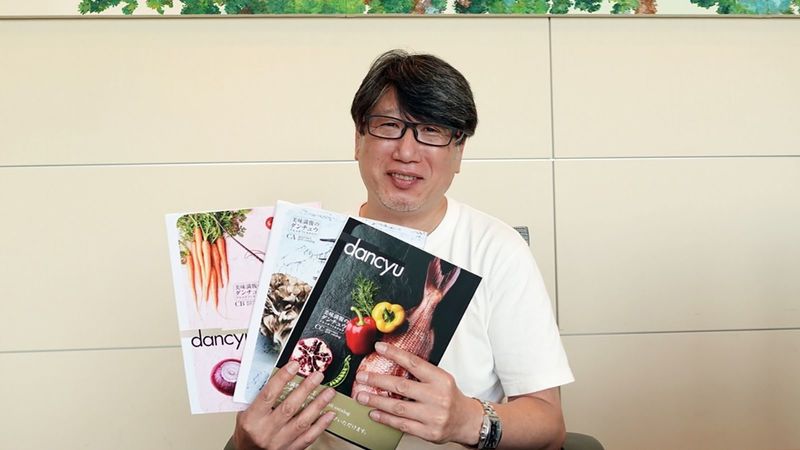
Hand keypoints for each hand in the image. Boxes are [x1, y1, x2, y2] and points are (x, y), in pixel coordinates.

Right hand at [233, 361, 336, 449]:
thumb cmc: (247, 432)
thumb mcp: (245, 414)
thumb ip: (259, 397)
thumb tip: (278, 377)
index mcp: (252, 420)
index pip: (268, 395)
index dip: (282, 378)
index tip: (294, 365)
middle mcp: (266, 431)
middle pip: (289, 407)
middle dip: (306, 389)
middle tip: (317, 376)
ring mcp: (279, 442)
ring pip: (302, 422)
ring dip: (318, 405)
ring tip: (329, 392)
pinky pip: (309, 437)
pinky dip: (321, 425)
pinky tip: (329, 414)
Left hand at [352, 342, 482, 444]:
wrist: (466, 421)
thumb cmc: (451, 398)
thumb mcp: (441, 379)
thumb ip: (421, 374)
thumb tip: (393, 363)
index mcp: (440, 379)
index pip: (414, 363)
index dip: (395, 354)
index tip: (379, 348)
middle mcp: (437, 396)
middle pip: (401, 386)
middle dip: (377, 381)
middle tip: (362, 377)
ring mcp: (432, 415)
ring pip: (398, 407)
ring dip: (376, 401)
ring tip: (362, 396)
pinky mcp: (428, 431)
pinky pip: (402, 424)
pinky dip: (385, 419)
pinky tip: (375, 413)